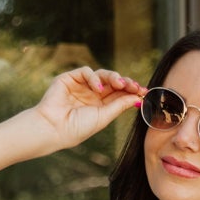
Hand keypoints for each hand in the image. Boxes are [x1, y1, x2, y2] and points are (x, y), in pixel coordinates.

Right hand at [31, 67, 146, 150]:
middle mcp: (91, 95)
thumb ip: (120, 105)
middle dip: (126, 83)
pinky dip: (94, 77)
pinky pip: (86, 72)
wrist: (54, 127)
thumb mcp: (104, 117)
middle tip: (135, 86)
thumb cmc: (78, 127)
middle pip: (113, 83)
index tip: (144, 92)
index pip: (119, 95)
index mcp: (100, 107)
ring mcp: (81, 86)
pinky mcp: (69, 78)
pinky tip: (98, 88)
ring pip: (102, 75)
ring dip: (114, 77)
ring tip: (120, 84)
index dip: (131, 92)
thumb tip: (138, 97)